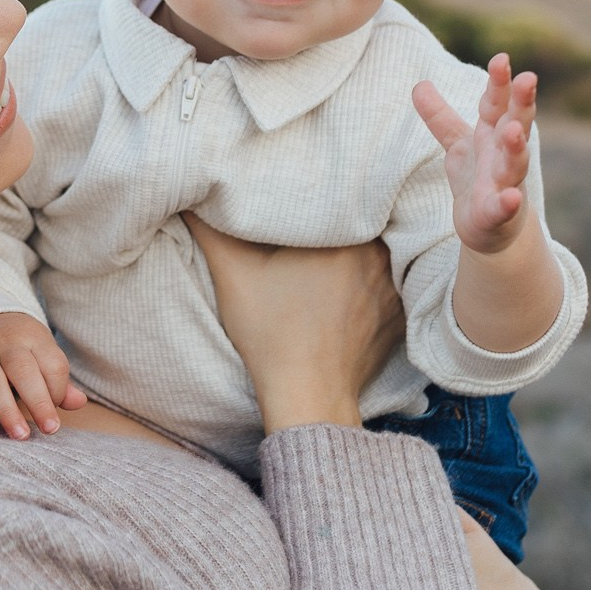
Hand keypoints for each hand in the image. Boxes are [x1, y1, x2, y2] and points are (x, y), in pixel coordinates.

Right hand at [0, 311, 85, 439]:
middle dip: (38, 402)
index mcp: (32, 338)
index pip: (51, 364)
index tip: (56, 410)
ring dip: (6, 411)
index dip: (58, 390)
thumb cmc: (20, 345)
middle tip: (49, 429)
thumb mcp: (42, 351)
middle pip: (22, 371)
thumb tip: (78, 402)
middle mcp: (5, 345)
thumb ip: (59, 379)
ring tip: (20, 435)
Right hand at [179, 213, 402, 431]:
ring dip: (362, 248)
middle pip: (362, 221)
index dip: (320, 192)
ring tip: (334, 250)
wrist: (307, 397)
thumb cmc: (271, 335)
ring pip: (380, 251)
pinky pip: (393, 284)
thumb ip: (211, 229)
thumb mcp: (233, 276)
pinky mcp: (399, 318)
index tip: (303, 196)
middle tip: (317, 219)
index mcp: (347, 236)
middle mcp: (381, 257)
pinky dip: (376, 281)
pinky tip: (353, 287)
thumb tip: (191, 198)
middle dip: (341, 219)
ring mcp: (394, 289)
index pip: (340, 194)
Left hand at [414, 54, 536, 253]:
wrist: (489, 228)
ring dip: (516, 147)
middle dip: (522, 103)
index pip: (497, 103)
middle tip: (528, 78)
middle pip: (517, 124)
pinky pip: (505, 208)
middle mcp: (505, 154)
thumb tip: (418, 84)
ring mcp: (506, 183)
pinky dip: (509, 203)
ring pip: (515, 163)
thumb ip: (440, 117)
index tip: (501, 59)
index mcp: (494, 134)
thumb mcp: (457, 144)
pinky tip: (512, 198)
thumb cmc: (477, 179)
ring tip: (513, 130)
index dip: (499, 82)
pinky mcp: (500, 214)